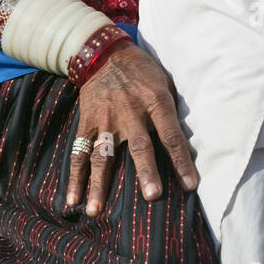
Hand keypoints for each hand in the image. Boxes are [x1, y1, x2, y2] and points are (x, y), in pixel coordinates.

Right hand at [66, 44, 198, 215]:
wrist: (104, 52)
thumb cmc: (142, 71)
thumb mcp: (164, 82)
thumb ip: (171, 111)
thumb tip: (185, 143)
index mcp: (155, 101)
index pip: (171, 134)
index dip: (182, 160)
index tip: (190, 185)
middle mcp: (130, 111)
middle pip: (140, 146)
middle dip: (147, 171)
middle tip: (152, 195)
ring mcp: (106, 118)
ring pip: (103, 155)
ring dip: (99, 184)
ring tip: (96, 210)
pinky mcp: (88, 121)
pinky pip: (79, 151)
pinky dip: (75, 176)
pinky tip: (73, 198)